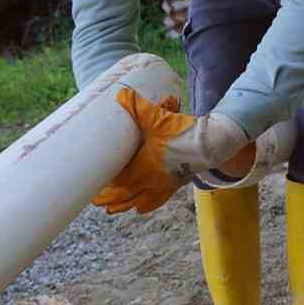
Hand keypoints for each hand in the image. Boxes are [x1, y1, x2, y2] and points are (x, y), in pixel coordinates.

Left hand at [92, 88, 255, 214]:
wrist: (209, 144)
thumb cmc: (181, 133)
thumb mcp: (158, 117)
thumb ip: (139, 107)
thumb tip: (122, 94)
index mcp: (143, 167)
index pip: (119, 180)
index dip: (106, 185)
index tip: (94, 188)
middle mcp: (151, 180)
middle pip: (125, 195)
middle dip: (110, 199)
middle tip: (97, 203)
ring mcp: (163, 184)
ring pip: (139, 201)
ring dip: (124, 205)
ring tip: (112, 210)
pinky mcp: (175, 184)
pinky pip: (158, 200)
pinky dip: (147, 205)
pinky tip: (141, 208)